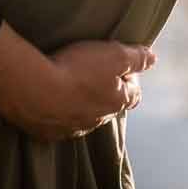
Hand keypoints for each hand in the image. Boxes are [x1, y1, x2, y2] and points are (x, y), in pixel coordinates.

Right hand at [9, 40, 154, 140]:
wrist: (34, 90)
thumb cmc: (77, 69)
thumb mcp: (114, 55)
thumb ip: (136, 57)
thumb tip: (153, 58)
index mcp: (116, 102)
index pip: (134, 94)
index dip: (131, 78)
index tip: (121, 65)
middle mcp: (98, 121)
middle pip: (109, 105)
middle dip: (106, 90)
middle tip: (94, 71)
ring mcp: (73, 129)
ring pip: (84, 116)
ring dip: (81, 102)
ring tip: (69, 83)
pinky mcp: (49, 133)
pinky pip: (59, 123)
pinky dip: (59, 112)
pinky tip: (50, 97)